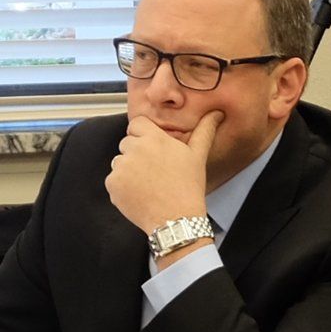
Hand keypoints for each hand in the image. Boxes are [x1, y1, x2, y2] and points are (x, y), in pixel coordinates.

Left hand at [105, 110, 222, 233]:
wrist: (176, 218)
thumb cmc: (189, 186)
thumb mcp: (198, 156)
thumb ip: (204, 131)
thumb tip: (216, 113)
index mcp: (154, 139)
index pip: (136, 123)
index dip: (143, 134)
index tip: (152, 147)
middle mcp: (135, 149)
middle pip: (127, 143)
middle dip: (137, 153)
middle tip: (155, 170)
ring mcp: (121, 167)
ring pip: (119, 161)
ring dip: (129, 169)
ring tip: (148, 183)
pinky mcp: (112, 184)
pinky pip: (113, 179)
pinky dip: (123, 186)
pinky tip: (140, 193)